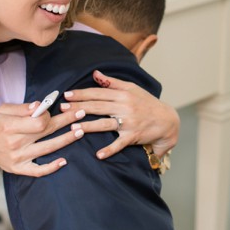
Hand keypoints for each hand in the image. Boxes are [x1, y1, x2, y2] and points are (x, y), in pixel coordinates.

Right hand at [0, 102, 87, 176]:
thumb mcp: (1, 111)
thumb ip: (21, 108)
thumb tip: (39, 106)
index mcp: (9, 127)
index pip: (38, 121)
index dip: (49, 115)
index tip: (53, 110)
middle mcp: (15, 143)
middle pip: (46, 132)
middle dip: (66, 121)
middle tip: (81, 113)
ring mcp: (19, 158)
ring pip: (48, 148)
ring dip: (66, 139)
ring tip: (80, 131)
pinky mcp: (20, 169)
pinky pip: (38, 171)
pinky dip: (51, 167)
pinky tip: (64, 161)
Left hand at [61, 70, 179, 159]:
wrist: (167, 120)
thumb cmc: (147, 103)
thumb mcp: (132, 89)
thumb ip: (113, 82)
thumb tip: (96, 73)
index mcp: (123, 94)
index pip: (98, 93)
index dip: (81, 94)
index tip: (66, 94)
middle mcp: (125, 107)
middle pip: (97, 107)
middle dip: (78, 107)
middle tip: (62, 109)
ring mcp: (128, 122)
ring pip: (104, 124)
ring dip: (88, 127)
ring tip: (72, 129)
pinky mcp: (133, 136)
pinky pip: (119, 144)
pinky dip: (110, 150)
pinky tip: (98, 155)